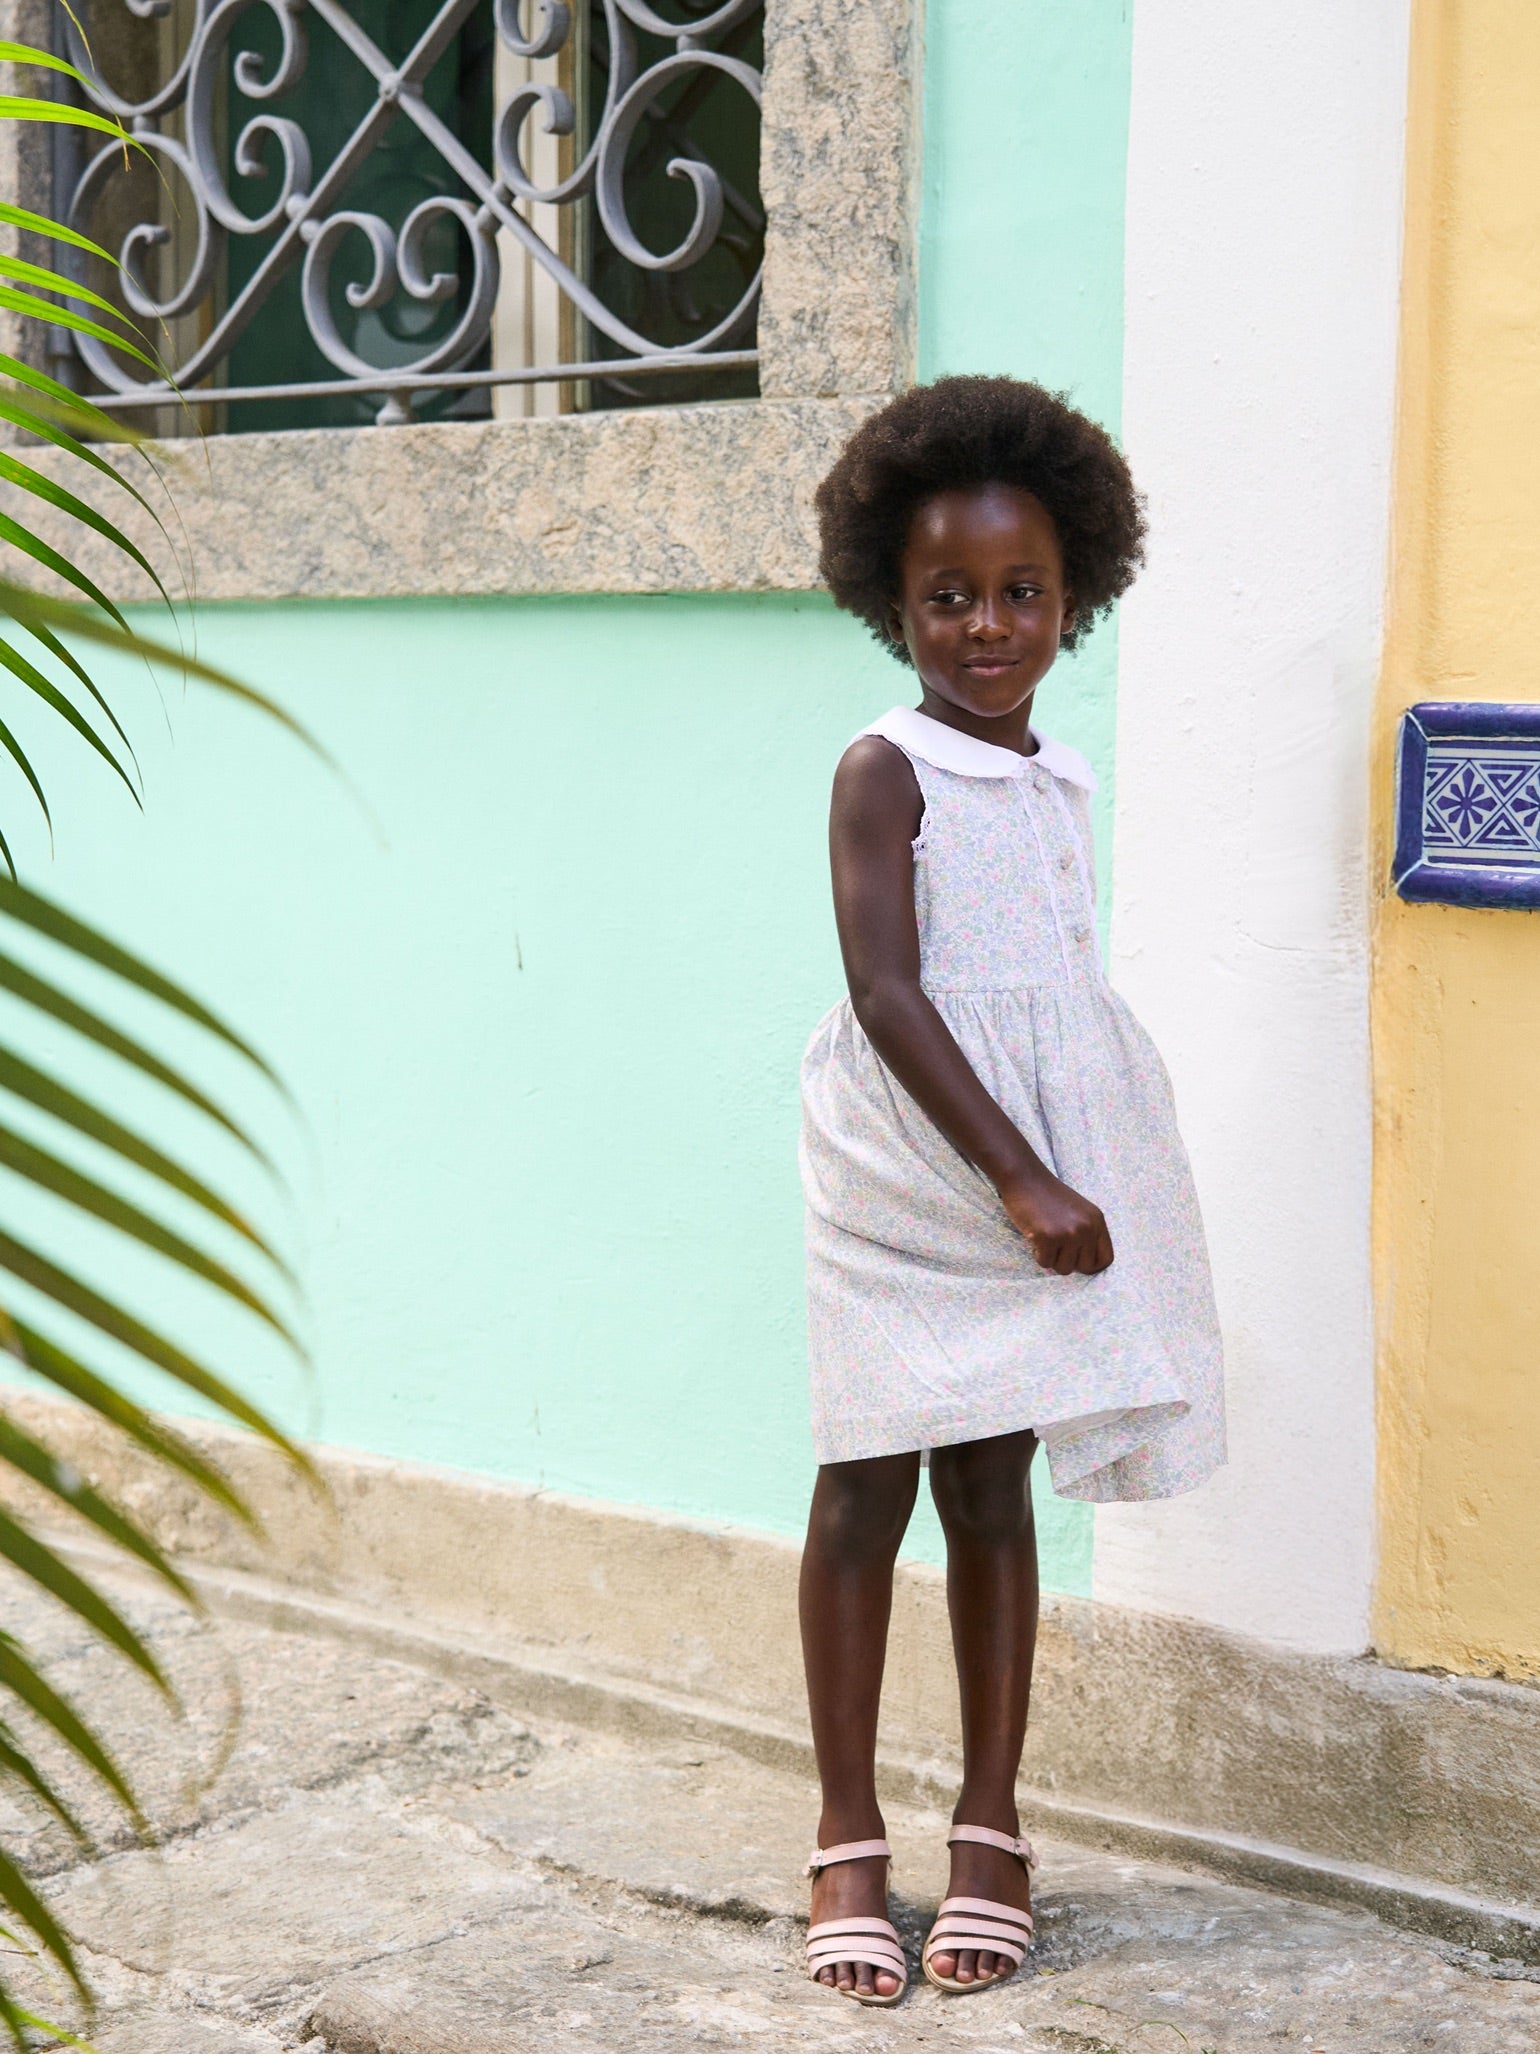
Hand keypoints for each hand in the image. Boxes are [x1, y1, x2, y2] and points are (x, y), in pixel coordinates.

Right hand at [999, 1169, 1113, 1275]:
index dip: (1091, 1265)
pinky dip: (1038, 1255)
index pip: (1105, 1259)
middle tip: (1056, 1248)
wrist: (1025, 1178)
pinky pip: (1045, 1263)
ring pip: (1064, 1269)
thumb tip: (1089, 1266)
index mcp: (1097, 1221)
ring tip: (1045, 1240)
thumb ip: (1088, 1233)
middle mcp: (1086, 1228)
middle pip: (1084, 1267)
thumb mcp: (1079, 1211)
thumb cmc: (1048, 1196)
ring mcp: (1068, 1233)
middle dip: (1069, 1262)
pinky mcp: (1047, 1237)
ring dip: (1052, 1259)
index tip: (1077, 1261)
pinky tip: (1035, 1237)